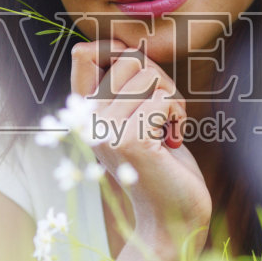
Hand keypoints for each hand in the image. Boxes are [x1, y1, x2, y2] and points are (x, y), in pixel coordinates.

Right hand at [69, 37, 211, 260]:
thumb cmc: (164, 164)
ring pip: (151, 76)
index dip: (117, 48)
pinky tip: (172, 142)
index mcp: (84, 113)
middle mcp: (86, 121)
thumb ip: (128, 85)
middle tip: (164, 115)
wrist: (173, 216)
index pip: (84, 54)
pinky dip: (178, 116)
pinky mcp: (129, 141)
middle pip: (130, 59)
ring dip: (172, 99)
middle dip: (161, 79)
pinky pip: (163, 99)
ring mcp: (105, 131)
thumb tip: (126, 45)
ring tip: (167, 130)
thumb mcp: (139, 117)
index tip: (142, 73)